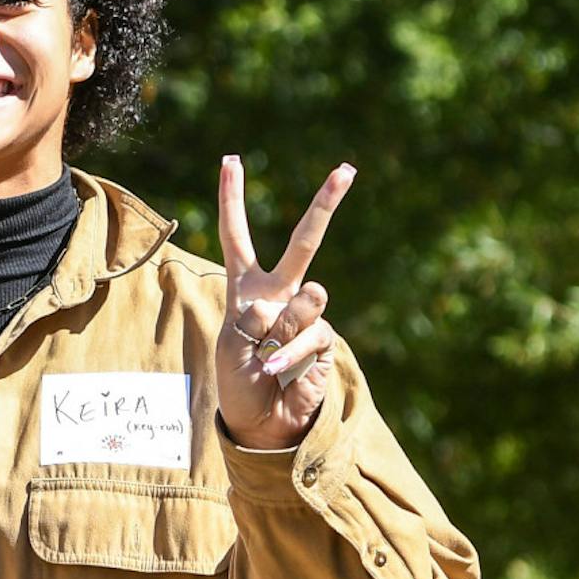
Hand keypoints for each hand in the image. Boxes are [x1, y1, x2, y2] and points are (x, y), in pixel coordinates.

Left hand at [214, 157, 353, 451]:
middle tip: (346, 169)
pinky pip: (310, 335)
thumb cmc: (239, 379)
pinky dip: (288, 355)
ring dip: (281, 331)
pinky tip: (276, 371)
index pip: (237, 236)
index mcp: (246, 287)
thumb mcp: (231, 343)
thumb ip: (259, 316)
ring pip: (305, 300)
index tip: (231, 159)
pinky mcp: (325, 338)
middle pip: (305, 241)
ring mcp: (306, 314)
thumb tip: (303, 300)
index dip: (232, 199)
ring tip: (267, 355)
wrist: (261, 419)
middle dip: (326, 205)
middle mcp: (280, 292)